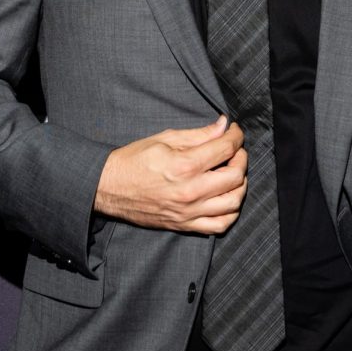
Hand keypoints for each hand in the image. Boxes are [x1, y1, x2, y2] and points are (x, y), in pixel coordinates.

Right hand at [94, 115, 246, 233]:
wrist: (109, 188)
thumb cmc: (135, 160)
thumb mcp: (165, 139)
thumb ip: (199, 134)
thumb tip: (223, 125)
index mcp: (184, 165)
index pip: (225, 149)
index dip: (236, 136)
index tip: (234, 131)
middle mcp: (190, 191)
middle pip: (235, 176)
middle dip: (241, 158)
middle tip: (235, 150)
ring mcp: (189, 211)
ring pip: (233, 202)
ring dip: (240, 185)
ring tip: (233, 173)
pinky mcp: (185, 225)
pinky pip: (220, 225)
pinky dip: (231, 212)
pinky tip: (227, 198)